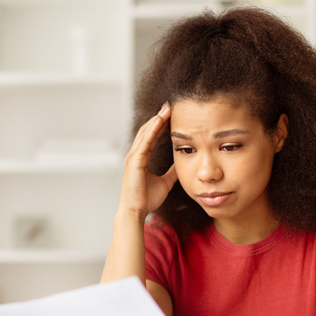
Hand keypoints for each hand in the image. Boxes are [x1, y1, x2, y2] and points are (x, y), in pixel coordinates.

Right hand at [118, 102, 177, 220]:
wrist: (136, 211)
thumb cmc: (147, 199)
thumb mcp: (165, 182)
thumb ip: (171, 172)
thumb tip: (181, 165)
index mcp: (141, 158)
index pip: (151, 136)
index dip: (161, 124)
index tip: (171, 114)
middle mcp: (135, 154)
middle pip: (148, 130)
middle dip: (159, 117)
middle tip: (170, 105)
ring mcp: (133, 157)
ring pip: (145, 132)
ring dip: (156, 119)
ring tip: (167, 108)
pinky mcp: (134, 161)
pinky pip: (144, 142)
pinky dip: (152, 130)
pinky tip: (159, 120)